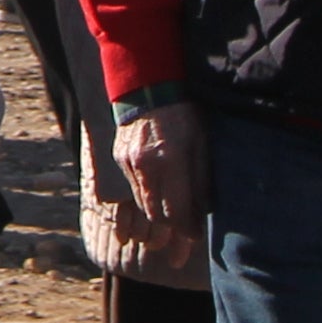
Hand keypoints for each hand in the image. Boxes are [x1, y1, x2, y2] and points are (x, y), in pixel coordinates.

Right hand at [114, 104, 204, 231]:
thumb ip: (200, 181)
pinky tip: (158, 190)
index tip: (196, 234)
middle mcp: (145, 167)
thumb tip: (202, 213)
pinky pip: (133, 187)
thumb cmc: (183, 115)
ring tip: (173, 213)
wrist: (147, 87)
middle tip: (185, 229)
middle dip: (171, 227)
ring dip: (158, 213)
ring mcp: (128, 163)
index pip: (176, 212)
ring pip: (142, 204)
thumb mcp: (200, 146)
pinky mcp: (119, 158)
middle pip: (156, 215)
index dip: (187, 229)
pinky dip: (146, 194)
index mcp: (170, 162)